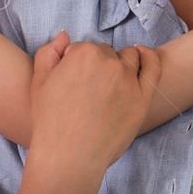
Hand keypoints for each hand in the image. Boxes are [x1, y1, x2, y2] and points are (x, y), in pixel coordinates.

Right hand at [27, 31, 162, 187]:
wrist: (68, 158)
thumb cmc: (49, 122)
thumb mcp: (38, 81)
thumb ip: (49, 52)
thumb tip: (65, 35)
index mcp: (82, 54)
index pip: (83, 49)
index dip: (75, 64)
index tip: (72, 82)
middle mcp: (108, 63)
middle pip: (105, 53)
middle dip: (97, 65)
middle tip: (88, 90)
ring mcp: (128, 81)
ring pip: (128, 58)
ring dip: (120, 62)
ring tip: (110, 81)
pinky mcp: (142, 99)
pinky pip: (153, 68)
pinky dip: (149, 57)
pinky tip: (143, 54)